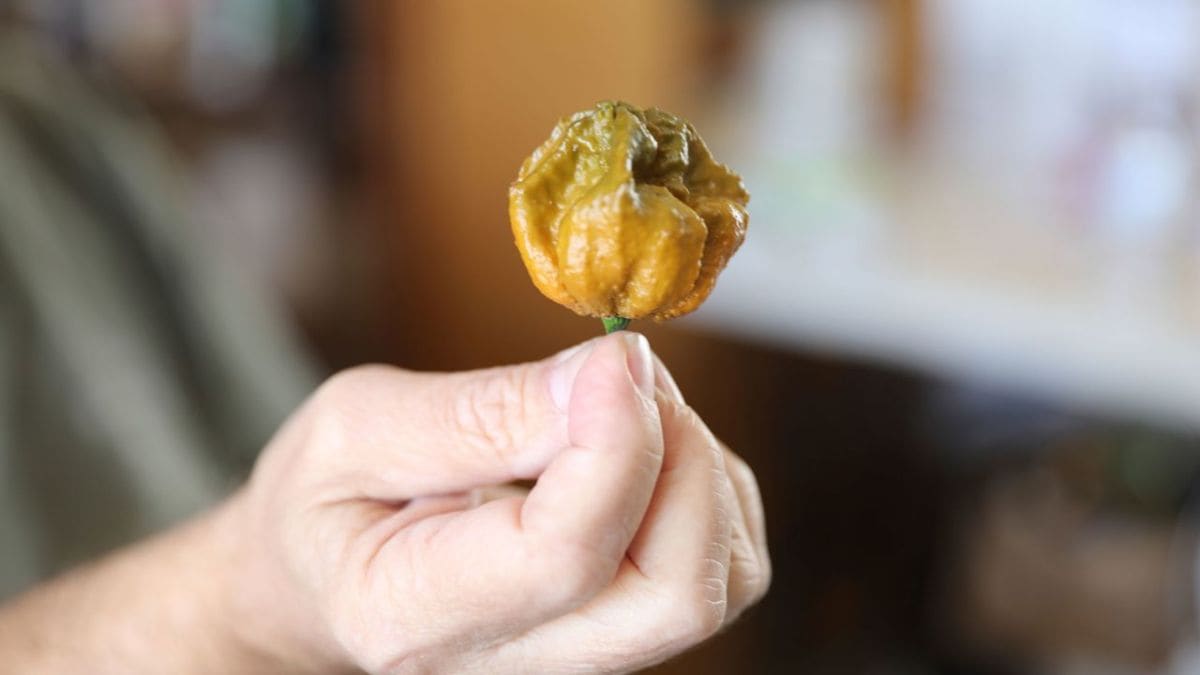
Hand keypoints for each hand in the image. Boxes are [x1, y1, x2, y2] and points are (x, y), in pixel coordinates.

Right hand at [220, 333, 769, 673]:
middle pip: (676, 595)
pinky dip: (710, 488)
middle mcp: (517, 664)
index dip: (616, 442)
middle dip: (681, 458)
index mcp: (415, 615)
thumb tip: (607, 376)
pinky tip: (638, 450)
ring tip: (619, 409)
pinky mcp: (626, 633)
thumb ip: (479, 413)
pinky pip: (727, 569)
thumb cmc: (325, 501)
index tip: (614, 355)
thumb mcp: (355, 428)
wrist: (322, 578)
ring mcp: (582, 661)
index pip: (566, 555)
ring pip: (719, 583)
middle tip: (625, 375)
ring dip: (700, 469)